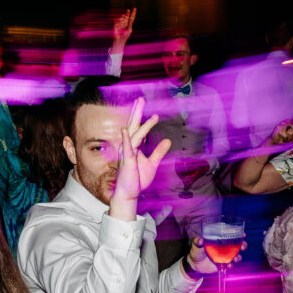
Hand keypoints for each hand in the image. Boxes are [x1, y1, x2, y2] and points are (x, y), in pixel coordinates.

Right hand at [109, 98, 170, 220]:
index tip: (149, 109)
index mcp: (134, 147)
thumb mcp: (152, 164)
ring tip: (140, 108)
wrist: (129, 193)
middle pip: (133, 126)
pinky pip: (127, 148)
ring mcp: (127, 153)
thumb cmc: (137, 179)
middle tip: (140, 99)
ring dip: (138, 121)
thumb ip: (158, 152)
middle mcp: (129, 147)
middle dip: (136, 112)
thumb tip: (168, 141)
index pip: (139, 130)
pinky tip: (125, 130)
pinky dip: (126, 138)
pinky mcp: (127, 161)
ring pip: (133, 134)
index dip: (144, 119)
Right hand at [111, 8, 135, 52]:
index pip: (131, 18)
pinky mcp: (115, 26)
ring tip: (124, 16)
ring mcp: (120, 24)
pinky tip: (121, 19)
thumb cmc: (125, 36)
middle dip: (127, 14)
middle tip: (128, 10)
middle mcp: (124, 24)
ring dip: (123, 17)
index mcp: (128, 25)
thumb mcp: (129, 30)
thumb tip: (130, 18)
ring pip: (122, 19)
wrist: (120, 41)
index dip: (133, 13)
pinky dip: (119, 21)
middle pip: (126, 17)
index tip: (134, 8)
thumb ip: (130, 24)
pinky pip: (117, 22)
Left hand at [187, 236, 245, 274]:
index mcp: (219, 240)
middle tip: (243, 247)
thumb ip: (198, 242)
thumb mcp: (196, 245)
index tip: (243, 234)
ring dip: (238, 257)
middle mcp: (224, 248)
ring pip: (236, 255)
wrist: (194, 265)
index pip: (230, 236)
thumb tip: (200, 240)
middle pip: (237, 245)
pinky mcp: (223, 264)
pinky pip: (230, 265)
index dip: (238, 235)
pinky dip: (230, 265)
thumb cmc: (196, 252)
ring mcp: (224, 256)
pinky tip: (228, 265)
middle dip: (243, 245)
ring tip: (236, 258)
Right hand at [268, 120, 292, 144]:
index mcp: (292, 122)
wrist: (274, 142)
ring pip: (291, 132)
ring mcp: (282, 125)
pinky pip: (286, 135)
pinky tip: (283, 139)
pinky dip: (285, 139)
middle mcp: (287, 122)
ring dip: (290, 139)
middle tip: (292, 140)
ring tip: (287, 140)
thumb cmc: (284, 138)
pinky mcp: (278, 129)